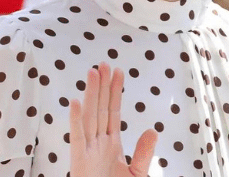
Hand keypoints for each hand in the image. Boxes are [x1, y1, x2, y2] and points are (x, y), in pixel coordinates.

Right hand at [69, 62, 157, 176]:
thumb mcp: (136, 174)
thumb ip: (144, 153)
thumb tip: (152, 129)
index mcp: (110, 145)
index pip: (113, 112)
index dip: (115, 92)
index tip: (117, 72)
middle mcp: (97, 143)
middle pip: (101, 109)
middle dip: (103, 86)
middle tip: (104, 64)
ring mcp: (88, 151)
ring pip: (90, 117)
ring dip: (91, 95)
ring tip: (93, 73)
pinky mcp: (80, 160)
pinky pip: (77, 137)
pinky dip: (76, 120)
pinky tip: (76, 102)